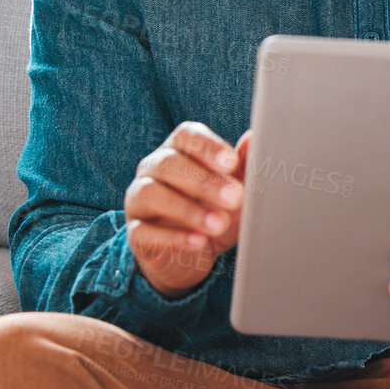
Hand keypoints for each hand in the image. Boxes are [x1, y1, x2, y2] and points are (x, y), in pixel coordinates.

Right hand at [125, 121, 249, 297]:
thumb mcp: (236, 188)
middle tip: (235, 197)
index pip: (186, 136)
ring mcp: (139, 200)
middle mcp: (153, 168)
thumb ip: (243, 165)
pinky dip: (173, 237)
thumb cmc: (217, 209)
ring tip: (219, 224)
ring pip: (151, 194)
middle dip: (204, 181)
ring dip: (187, 209)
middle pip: (169, 164)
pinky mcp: (135, 232)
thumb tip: (254, 137)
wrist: (198, 252)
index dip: (208, 146)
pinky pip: (144, 231)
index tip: (231, 162)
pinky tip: (198, 241)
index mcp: (179, 150)